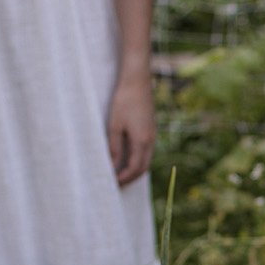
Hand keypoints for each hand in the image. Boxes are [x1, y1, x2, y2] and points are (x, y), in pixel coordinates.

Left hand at [107, 68, 154, 185]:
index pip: (134, 168)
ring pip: (146, 160)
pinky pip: (146, 151)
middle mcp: (150, 140)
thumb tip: (112, 165)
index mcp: (142, 141)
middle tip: (116, 183)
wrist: (137, 80)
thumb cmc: (123, 100)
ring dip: (134, 169)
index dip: (124, 178)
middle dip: (130, 178)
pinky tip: (126, 158)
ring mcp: (152, 134)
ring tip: (119, 173)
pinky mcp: (150, 129)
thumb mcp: (114, 125)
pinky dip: (137, 159)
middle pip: (143, 168)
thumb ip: (114, 147)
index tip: (112, 183)